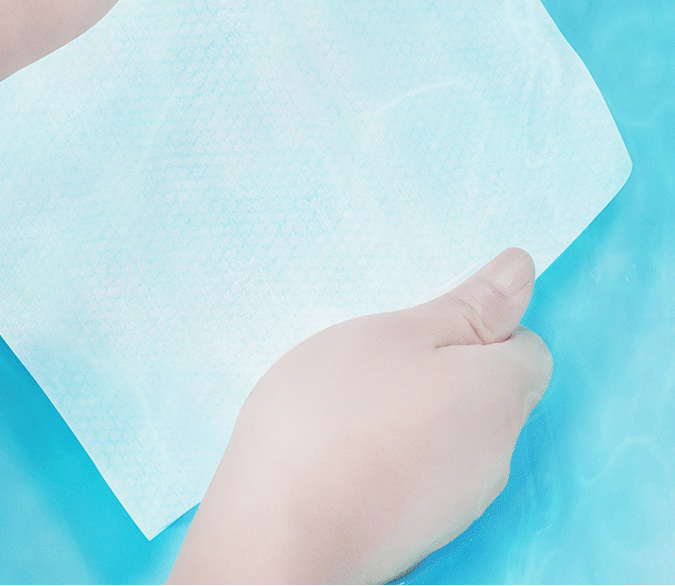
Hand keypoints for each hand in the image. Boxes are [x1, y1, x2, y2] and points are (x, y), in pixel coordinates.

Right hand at [169, 248, 552, 583]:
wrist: (276, 533)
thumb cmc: (334, 413)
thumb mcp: (397, 333)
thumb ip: (467, 305)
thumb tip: (524, 268)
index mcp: (500, 398)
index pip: (526, 349)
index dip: (479, 328)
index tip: (422, 330)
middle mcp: (497, 457)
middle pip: (490, 392)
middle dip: (446, 367)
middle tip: (380, 358)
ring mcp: (461, 505)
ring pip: (455, 432)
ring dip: (419, 409)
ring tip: (355, 402)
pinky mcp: (423, 534)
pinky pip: (428, 471)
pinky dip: (400, 453)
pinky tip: (349, 448)